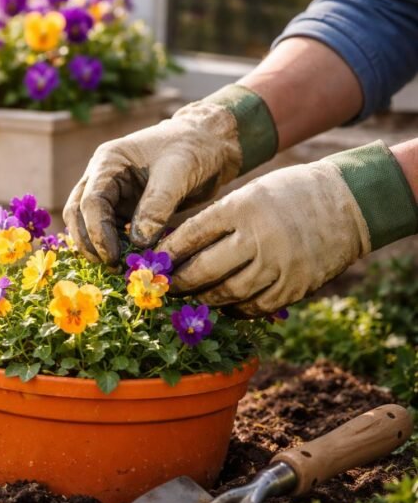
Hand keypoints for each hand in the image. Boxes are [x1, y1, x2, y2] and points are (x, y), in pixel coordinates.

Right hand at [63, 85, 276, 263]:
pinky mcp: (125, 208)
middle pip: (78, 214)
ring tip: (118, 268)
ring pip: (87, 224)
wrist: (210, 143)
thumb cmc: (194, 149)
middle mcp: (102, 177)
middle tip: (111, 266)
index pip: (89, 202)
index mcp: (108, 162)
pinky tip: (127, 261)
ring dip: (97, 247)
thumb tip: (138, 242)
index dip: (97, 232)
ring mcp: (111, 193)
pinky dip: (113, 247)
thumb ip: (157, 205)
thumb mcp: (178, 172)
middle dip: (89, 243)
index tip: (113, 256)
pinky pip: (109, 231)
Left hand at [158, 141, 416, 315]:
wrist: (348, 203)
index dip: (169, 252)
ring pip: (228, 293)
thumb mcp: (249, 193)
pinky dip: (235, 309)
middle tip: (165, 287)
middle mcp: (259, 237)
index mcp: (243, 208)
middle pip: (206, 270)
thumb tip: (173, 246)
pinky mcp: (296, 287)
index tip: (155, 261)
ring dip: (205, 298)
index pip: (193, 234)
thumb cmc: (287, 195)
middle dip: (180, 282)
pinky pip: (256, 306)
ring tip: (191, 296)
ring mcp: (279, 265)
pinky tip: (224, 304)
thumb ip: (215, 219)